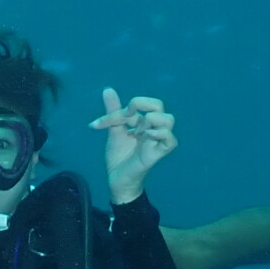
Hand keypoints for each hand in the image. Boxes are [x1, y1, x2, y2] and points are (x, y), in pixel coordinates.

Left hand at [91, 89, 175, 204]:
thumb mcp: (114, 131)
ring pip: (168, 119)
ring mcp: (157, 141)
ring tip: (137, 131)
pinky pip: (170, 140)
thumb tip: (108, 89)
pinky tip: (145, 137)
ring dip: (150, 119)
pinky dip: (159, 134)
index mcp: (143, 122)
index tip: (99, 124)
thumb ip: (113, 112)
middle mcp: (152, 128)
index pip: (139, 104)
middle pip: (158, 104)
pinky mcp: (158, 153)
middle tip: (126, 116)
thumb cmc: (119, 157)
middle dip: (141, 104)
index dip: (121, 109)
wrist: (116, 179)